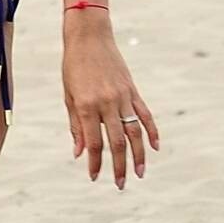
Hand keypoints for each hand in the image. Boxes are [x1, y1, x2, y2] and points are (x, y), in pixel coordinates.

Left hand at [62, 23, 157, 187]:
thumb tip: (79, 153)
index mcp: (86, 106)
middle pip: (117, 142)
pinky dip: (152, 132)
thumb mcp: (69, 96)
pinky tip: (155, 148)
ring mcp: (122, 97)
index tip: (94, 177)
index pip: (94, 142)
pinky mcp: (132, 90)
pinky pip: (145, 114)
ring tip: (139, 173)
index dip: (95, 162)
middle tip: (120, 185)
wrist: (89, 37)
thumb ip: (76, 126)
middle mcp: (106, 103)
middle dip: (119, 166)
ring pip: (134, 132)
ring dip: (138, 155)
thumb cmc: (73, 67)